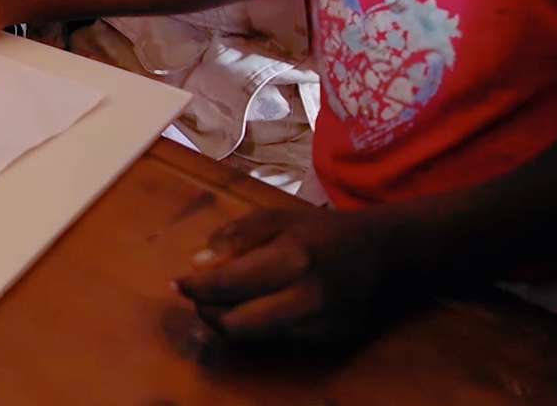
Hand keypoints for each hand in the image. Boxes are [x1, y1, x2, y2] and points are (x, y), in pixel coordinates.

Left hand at [175, 205, 395, 345]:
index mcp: (293, 257)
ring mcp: (319, 324)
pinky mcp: (326, 340)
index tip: (177, 282)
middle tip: (198, 296)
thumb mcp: (274, 217)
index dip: (196, 287)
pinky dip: (256, 324)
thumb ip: (234, 239)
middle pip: (237, 325)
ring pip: (253, 337)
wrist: (379, 253)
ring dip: (228, 321)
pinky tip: (255, 305)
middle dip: (208, 312)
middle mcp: (308, 297)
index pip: (229, 284)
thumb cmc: (319, 230)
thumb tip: (198, 265)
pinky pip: (275, 338)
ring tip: (222, 299)